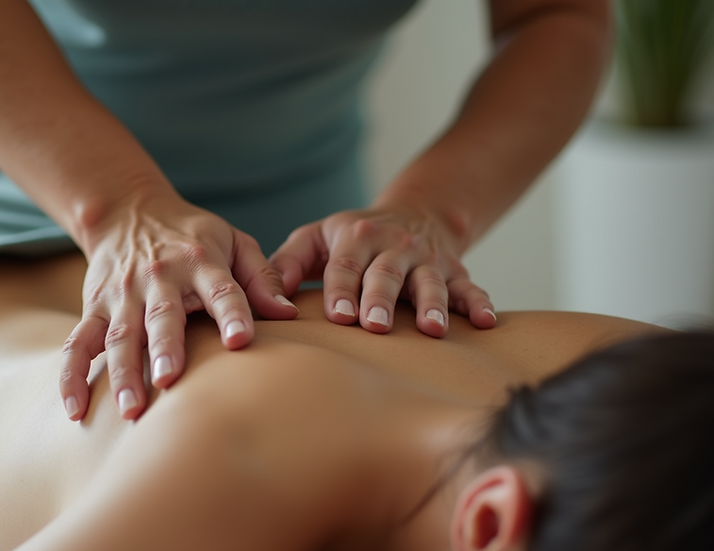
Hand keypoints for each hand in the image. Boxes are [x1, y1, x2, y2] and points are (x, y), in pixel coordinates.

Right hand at [59, 191, 297, 420]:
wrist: (128, 211)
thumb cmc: (193, 236)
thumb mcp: (234, 241)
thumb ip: (262, 277)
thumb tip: (289, 315)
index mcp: (200, 261)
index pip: (220, 288)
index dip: (231, 312)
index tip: (240, 340)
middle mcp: (158, 278)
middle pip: (161, 315)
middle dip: (164, 348)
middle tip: (168, 380)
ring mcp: (122, 295)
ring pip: (119, 335)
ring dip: (122, 372)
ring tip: (130, 409)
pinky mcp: (94, 308)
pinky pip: (77, 344)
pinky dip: (71, 376)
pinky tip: (75, 410)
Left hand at [269, 199, 495, 337]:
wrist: (412, 213)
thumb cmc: (352, 238)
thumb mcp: (315, 238)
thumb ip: (286, 263)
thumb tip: (268, 297)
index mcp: (356, 238)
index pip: (345, 266)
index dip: (341, 290)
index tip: (339, 316)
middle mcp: (394, 246)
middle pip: (386, 274)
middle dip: (381, 299)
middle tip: (375, 325)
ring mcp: (427, 259)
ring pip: (430, 282)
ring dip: (432, 304)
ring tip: (432, 329)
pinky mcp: (455, 271)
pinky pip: (470, 288)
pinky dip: (480, 304)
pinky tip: (486, 324)